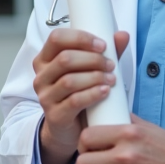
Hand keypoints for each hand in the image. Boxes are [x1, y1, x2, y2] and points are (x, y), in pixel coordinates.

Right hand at [33, 29, 130, 163]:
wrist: (70, 128)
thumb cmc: (80, 92)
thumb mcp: (90, 70)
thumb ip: (104, 52)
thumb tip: (123, 35)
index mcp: (45, 59)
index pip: (56, 38)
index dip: (80, 38)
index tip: (103, 45)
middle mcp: (41, 76)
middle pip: (65, 59)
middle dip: (92, 59)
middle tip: (111, 65)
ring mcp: (45, 97)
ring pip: (69, 81)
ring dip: (95, 77)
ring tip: (112, 79)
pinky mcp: (54, 115)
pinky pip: (74, 101)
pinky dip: (93, 94)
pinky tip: (105, 91)